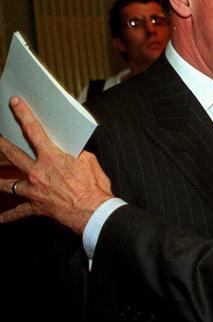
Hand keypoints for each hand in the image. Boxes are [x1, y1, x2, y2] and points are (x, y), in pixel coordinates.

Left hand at [0, 96, 112, 233]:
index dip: (23, 114)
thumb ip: (76, 154)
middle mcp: (37, 172)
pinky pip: (17, 212)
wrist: (93, 211)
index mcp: (52, 157)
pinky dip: (8, 216)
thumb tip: (71, 150)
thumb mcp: (90, 161)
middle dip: (2, 143)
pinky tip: (0, 218)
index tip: (15, 103)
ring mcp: (33, 190)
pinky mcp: (35, 206)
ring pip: (7, 182)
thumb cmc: (94, 187)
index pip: (34, 130)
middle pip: (12, 154)